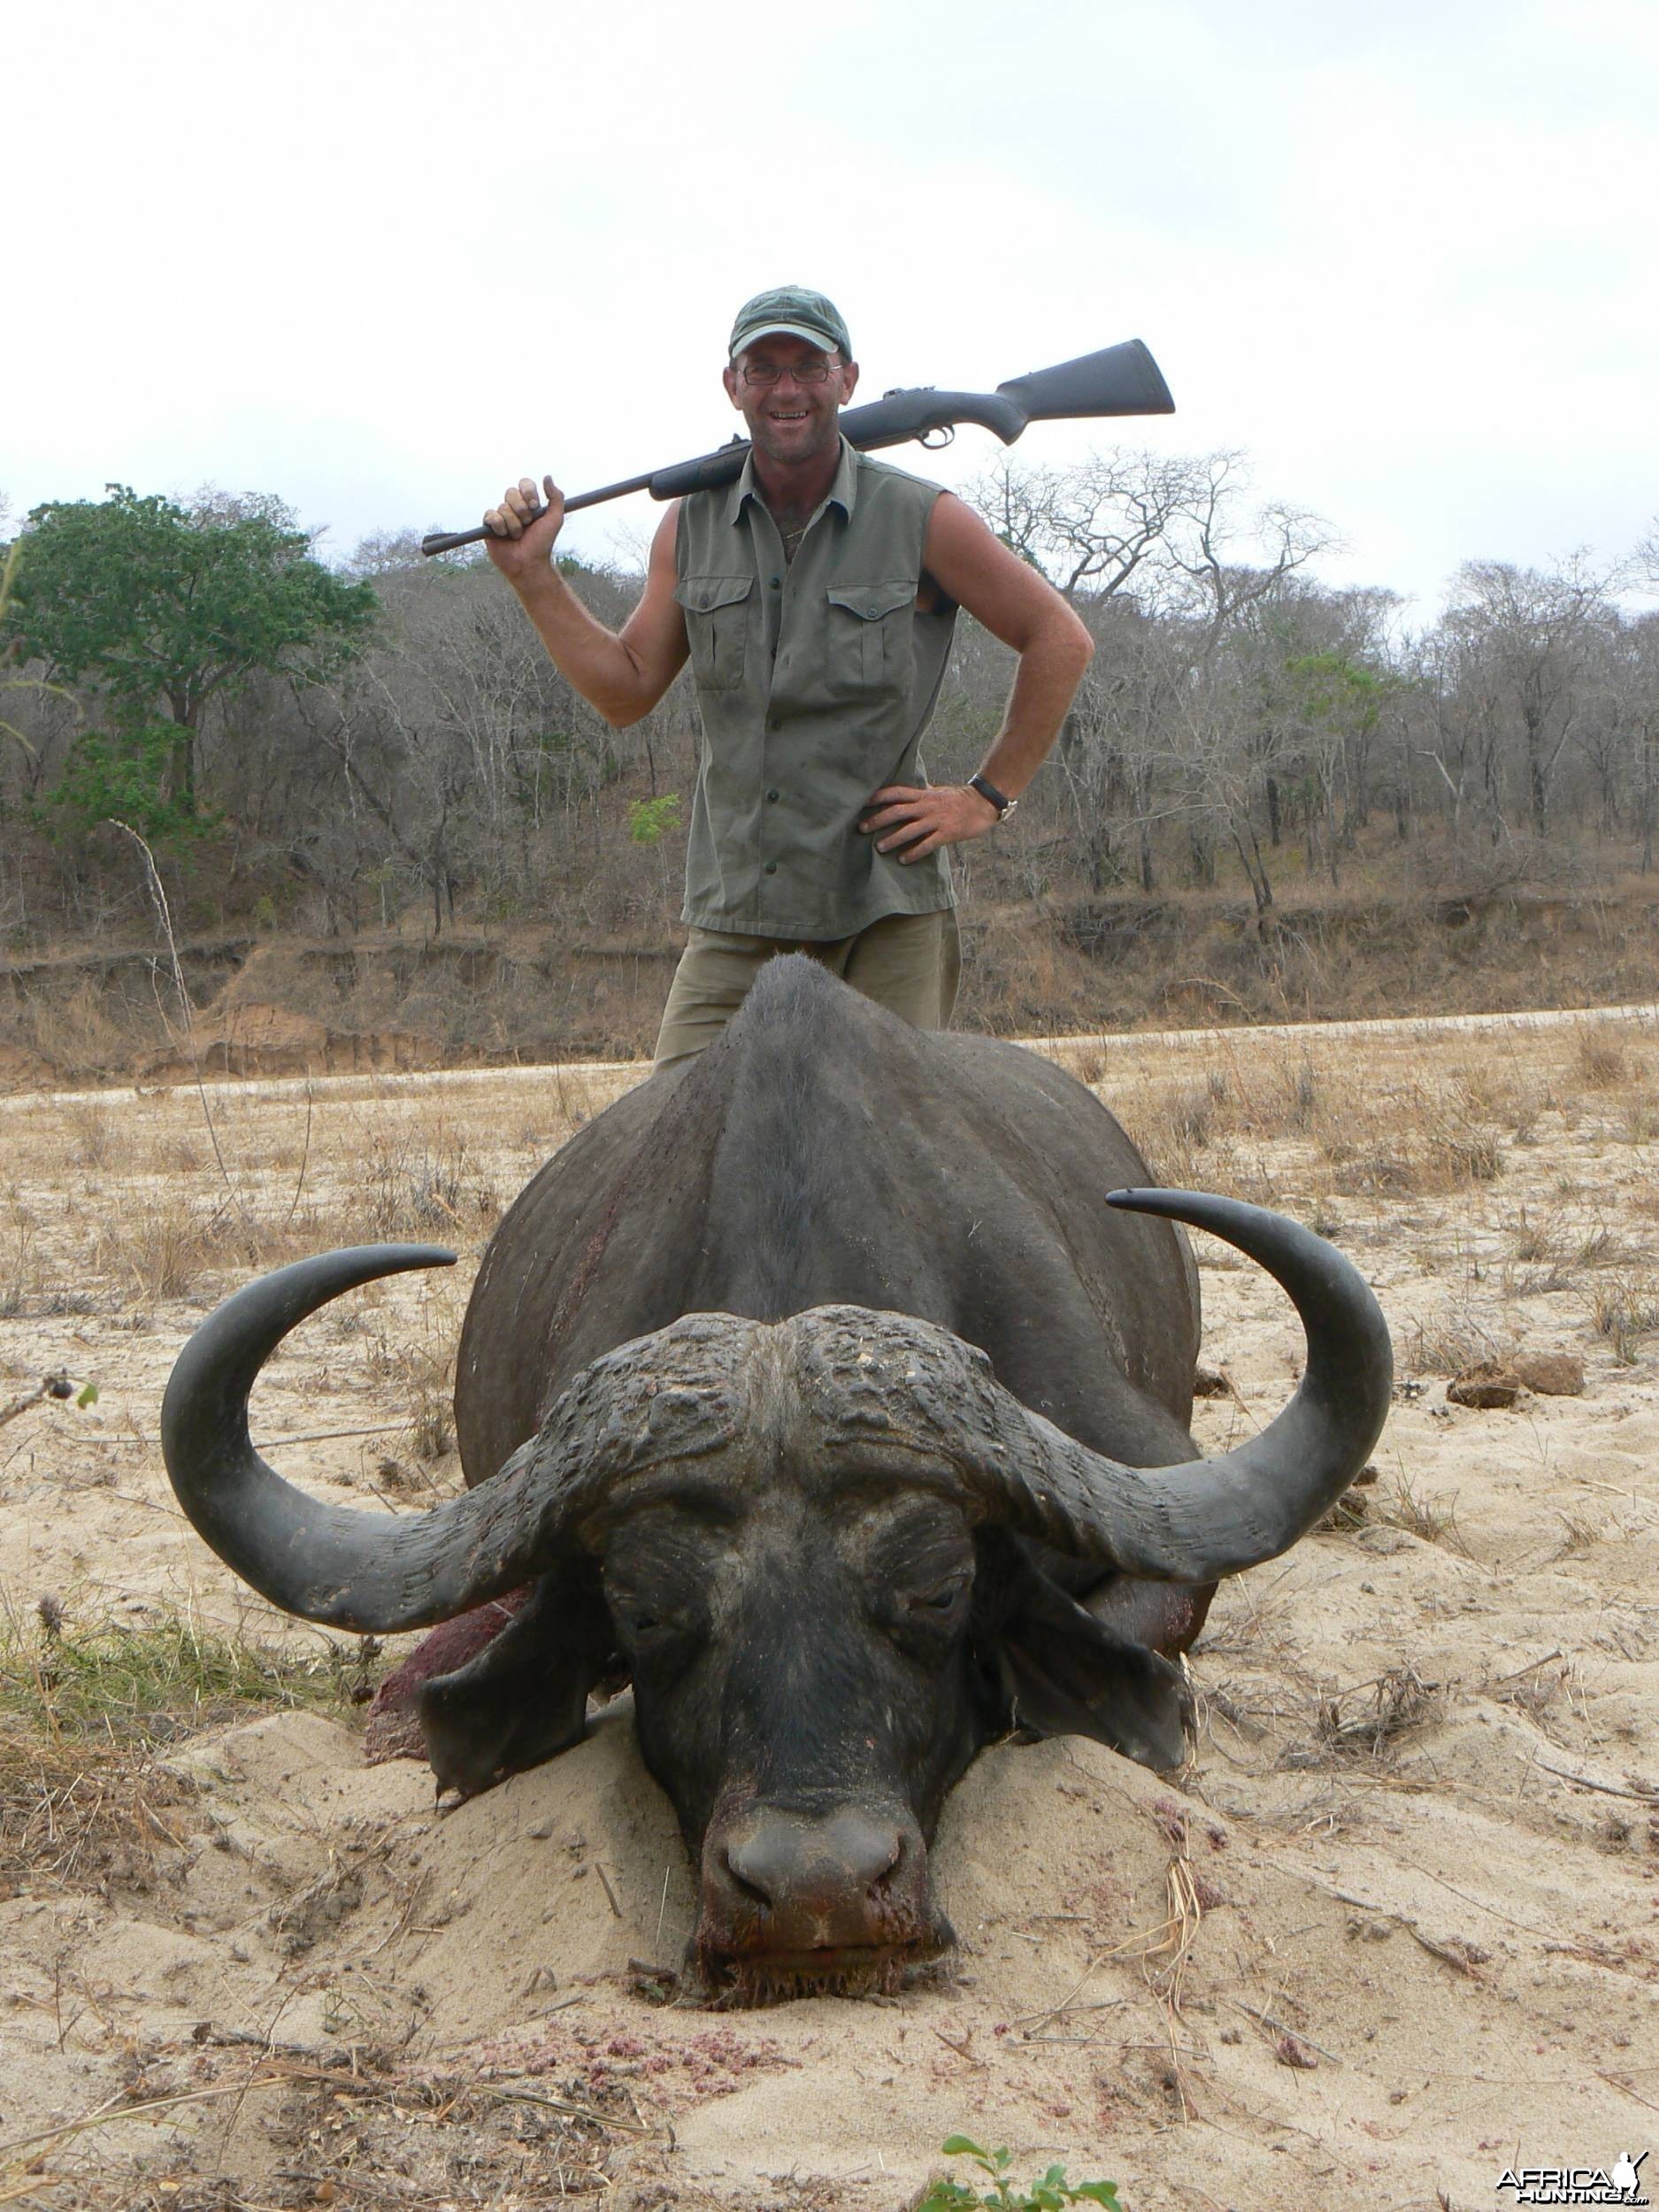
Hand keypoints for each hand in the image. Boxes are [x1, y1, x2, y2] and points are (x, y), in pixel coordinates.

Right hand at [483, 475, 565, 582]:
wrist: (530, 563)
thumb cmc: (542, 543)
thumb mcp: (555, 519)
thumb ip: (556, 497)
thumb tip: (547, 477)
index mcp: (528, 503)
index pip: (524, 484)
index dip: (528, 493)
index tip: (535, 506)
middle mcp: (513, 507)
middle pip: (511, 493)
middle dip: (521, 510)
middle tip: (527, 525)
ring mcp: (501, 516)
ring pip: (503, 507)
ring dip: (514, 525)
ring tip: (517, 536)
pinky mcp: (489, 526)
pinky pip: (491, 516)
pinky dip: (500, 526)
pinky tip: (504, 536)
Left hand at [858, 781, 999, 862]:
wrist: (983, 803)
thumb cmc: (959, 798)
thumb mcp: (938, 791)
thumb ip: (921, 793)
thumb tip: (907, 792)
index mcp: (923, 795)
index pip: (896, 792)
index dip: (878, 796)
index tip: (863, 803)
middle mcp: (927, 806)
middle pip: (897, 811)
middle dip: (878, 820)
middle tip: (862, 828)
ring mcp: (936, 820)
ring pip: (910, 829)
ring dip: (893, 839)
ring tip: (879, 848)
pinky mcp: (946, 833)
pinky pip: (927, 844)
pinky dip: (914, 852)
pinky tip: (903, 860)